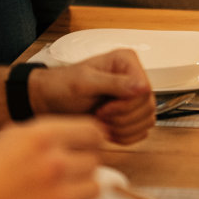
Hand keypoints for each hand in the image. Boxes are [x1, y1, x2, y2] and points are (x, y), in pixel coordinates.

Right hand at [0, 117, 103, 198]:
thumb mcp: (10, 137)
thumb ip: (47, 134)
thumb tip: (79, 136)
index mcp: (43, 136)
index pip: (93, 132)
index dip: (89, 140)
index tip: (86, 148)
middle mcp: (55, 164)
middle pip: (95, 161)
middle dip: (80, 167)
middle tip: (59, 176)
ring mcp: (59, 197)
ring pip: (94, 189)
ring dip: (78, 192)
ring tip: (53, 196)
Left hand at [34, 50, 155, 143]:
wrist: (50, 102)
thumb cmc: (61, 87)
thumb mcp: (84, 82)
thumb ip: (113, 83)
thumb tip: (142, 86)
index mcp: (126, 62)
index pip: (145, 89)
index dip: (125, 105)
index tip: (104, 108)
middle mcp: (133, 77)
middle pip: (148, 107)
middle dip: (122, 118)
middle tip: (100, 115)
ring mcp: (133, 97)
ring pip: (147, 121)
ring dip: (123, 129)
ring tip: (101, 122)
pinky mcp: (131, 114)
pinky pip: (141, 131)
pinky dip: (125, 136)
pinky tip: (107, 130)